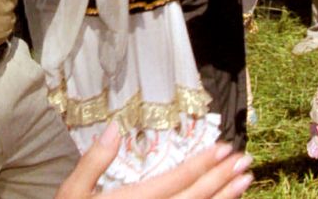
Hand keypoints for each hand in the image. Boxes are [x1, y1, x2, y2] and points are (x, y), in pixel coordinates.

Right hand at [56, 122, 253, 197]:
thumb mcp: (72, 192)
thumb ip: (93, 161)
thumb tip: (115, 126)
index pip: (176, 181)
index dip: (202, 164)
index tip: (223, 148)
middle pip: (194, 198)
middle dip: (221, 178)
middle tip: (244, 160)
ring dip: (225, 198)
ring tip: (245, 180)